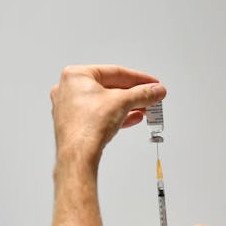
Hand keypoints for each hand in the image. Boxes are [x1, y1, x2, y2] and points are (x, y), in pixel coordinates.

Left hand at [50, 65, 166, 165]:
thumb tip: (155, 90)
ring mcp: (71, 107)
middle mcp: (69, 89)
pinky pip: (100, 114)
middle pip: (110, 87)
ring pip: (106, 102)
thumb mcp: (123, 102)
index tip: (151, 83)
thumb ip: (143, 94)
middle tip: (150, 96)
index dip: (138, 78)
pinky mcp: (75, 123)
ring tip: (144, 108)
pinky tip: (132, 118)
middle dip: (133, 94)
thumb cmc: (87, 125)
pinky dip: (117, 115)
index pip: (114, 72)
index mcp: (76, 75)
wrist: (78, 153)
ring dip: (128, 105)